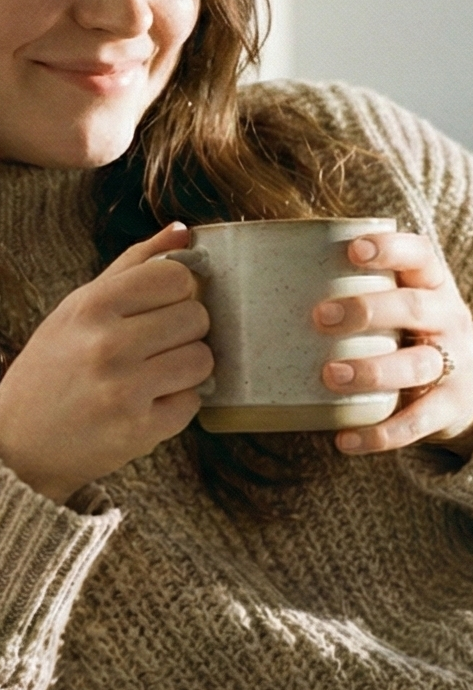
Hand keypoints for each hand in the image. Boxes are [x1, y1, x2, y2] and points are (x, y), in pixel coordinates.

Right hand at [0, 223, 212, 502]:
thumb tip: (184, 231)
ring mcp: (124, 389)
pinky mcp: (139, 430)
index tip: (159, 307)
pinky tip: (145, 405)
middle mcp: (107, 345)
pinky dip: (176, 404)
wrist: (16, 448)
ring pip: (202, 359)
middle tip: (152, 347)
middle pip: (196, 316)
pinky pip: (193, 403)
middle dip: (182, 331)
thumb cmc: (47, 373)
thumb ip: (129, 268)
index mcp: (89, 307)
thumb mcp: (72, 312)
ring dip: (185, 368)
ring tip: (151, 376)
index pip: (175, 276)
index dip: (176, 291)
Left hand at [315, 231, 472, 457]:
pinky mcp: (451, 407)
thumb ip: (343, 293)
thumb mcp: (392, 307)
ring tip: (330, 375)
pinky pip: (418, 420)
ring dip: (372, 370)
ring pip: (417, 364)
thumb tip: (239, 285)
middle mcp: (448, 320)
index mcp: (430, 286)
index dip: (391, 249)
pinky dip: (381, 433)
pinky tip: (344, 439)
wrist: (467, 387)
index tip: (352, 250)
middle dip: (368, 310)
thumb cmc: (404, 335)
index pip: (419, 255)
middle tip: (320, 318)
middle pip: (415, 307)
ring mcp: (455, 364)